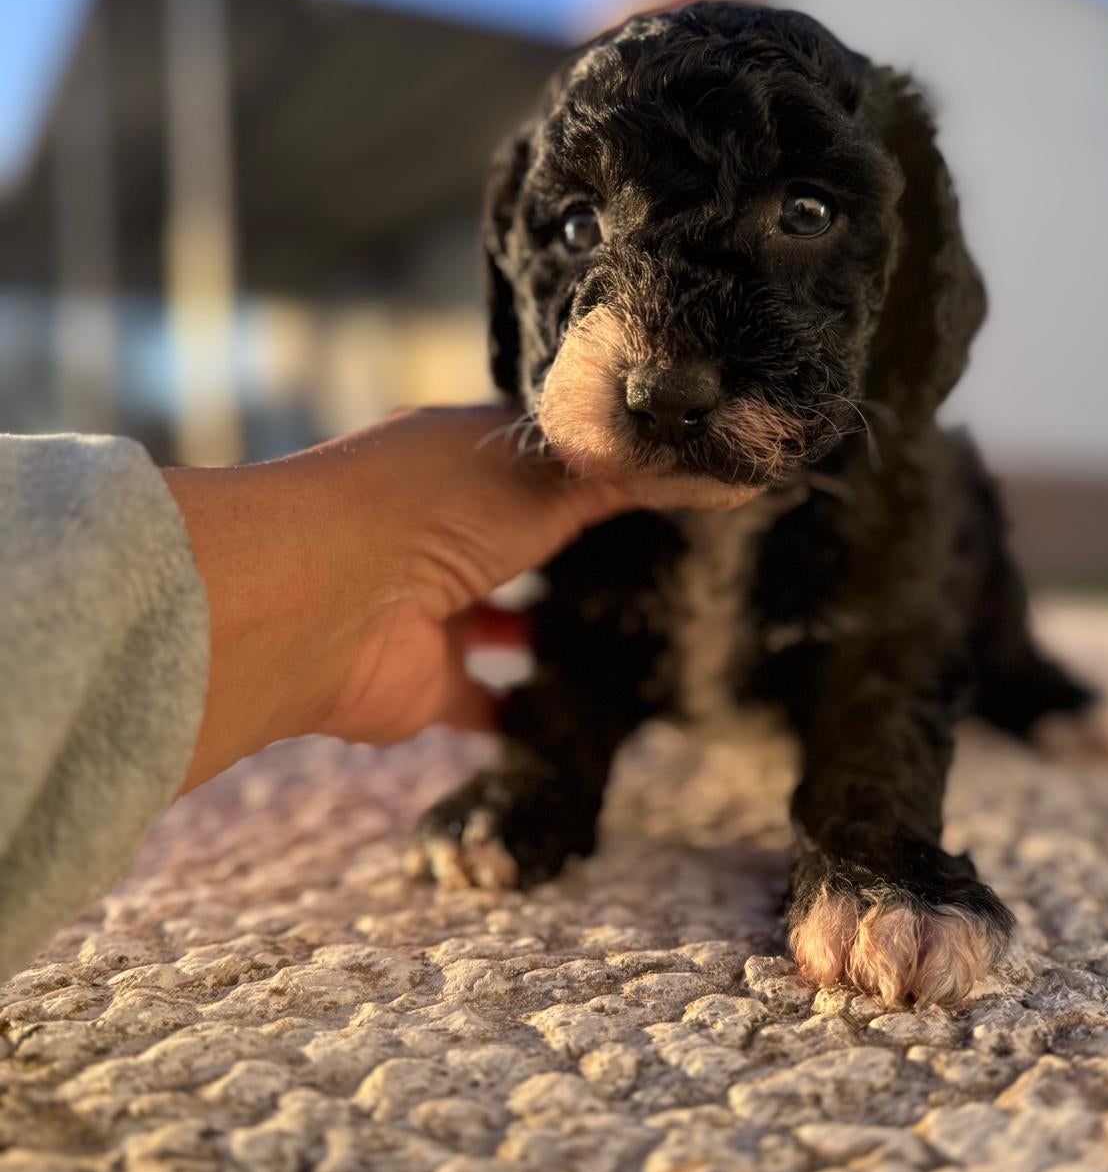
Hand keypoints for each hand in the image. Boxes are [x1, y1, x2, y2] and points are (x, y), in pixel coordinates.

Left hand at [164, 407, 630, 791]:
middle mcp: (439, 526)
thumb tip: (720, 472)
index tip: (667, 480)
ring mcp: (431, 605)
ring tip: (631, 638)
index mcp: (455, 456)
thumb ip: (625, 480)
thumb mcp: (544, 478)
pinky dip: (526, 714)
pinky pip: (486, 703)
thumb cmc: (428, 512)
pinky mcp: (427, 683)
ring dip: (546, 630)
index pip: (535, 455)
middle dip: (573, 551)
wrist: (323, 603)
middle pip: (519, 536)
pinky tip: (583, 716)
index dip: (594, 465)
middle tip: (661, 567)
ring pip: (500, 619)